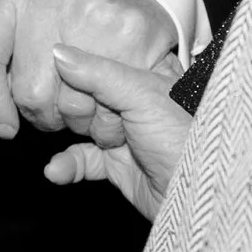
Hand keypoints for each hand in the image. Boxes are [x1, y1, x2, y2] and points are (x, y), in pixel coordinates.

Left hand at [0, 0, 179, 140]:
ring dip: (73, 119)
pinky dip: (106, 116)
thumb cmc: (55, 18)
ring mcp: (95, 8)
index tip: (2, 127)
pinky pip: (110, 101)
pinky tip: (104, 102)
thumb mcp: (10, 31)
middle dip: (38, 114)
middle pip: (29, 89)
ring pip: (71, 102)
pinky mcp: (133, 30)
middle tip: (51, 108)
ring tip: (78, 101)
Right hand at [43, 43, 189, 223]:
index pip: (100, 58)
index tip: (78, 79)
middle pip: (84, 92)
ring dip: (77, 135)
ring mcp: (126, 132)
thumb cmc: (184, 141)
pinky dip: (67, 165)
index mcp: (149, 71)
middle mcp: (136, 99)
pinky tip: (56, 171)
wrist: (195, 198)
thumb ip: (99, 73)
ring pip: (81, 124)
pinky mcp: (116, 163)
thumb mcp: (142, 95)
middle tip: (110, 118)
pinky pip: (80, 160)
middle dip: (86, 109)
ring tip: (101, 142)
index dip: (86, 71)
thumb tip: (58, 53)